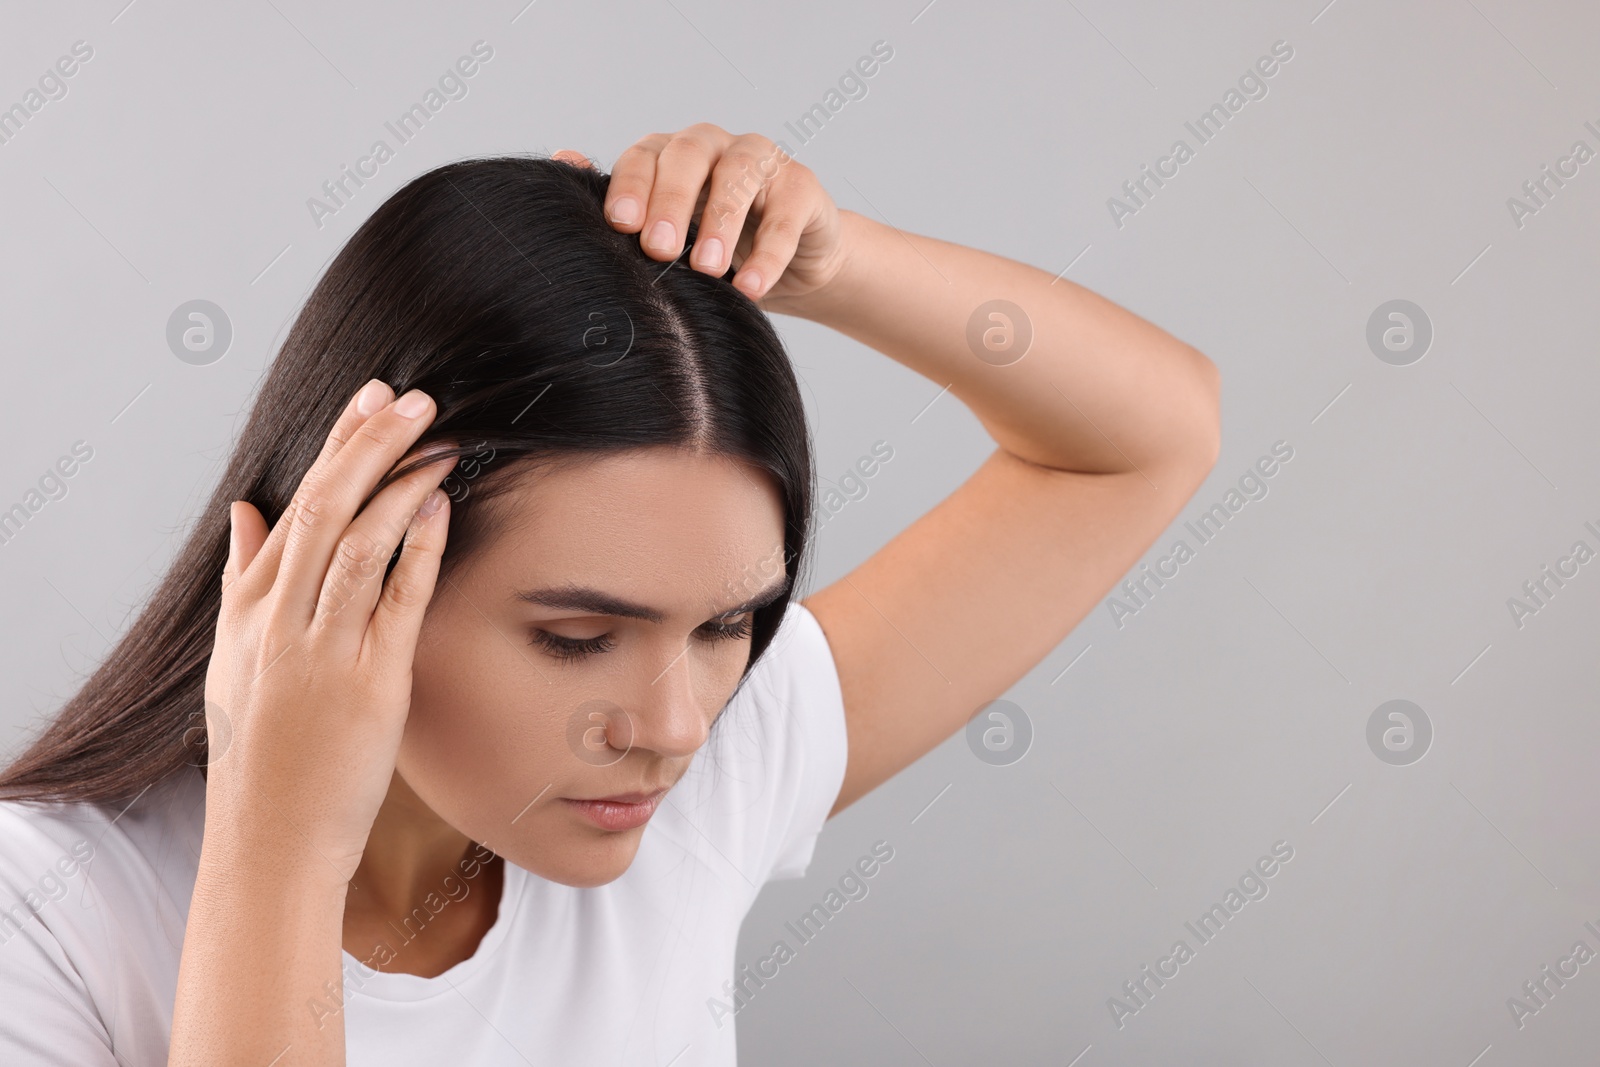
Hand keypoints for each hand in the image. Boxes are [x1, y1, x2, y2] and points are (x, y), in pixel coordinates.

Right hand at [200, 379, 456, 885]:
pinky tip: (442, 510)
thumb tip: (246, 508)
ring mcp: (322, 652)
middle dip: (371, 445)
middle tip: (413, 398)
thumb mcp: (234, 658)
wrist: (270, 837)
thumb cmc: (261, 749)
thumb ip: (243, 577)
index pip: (298, 503)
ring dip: (403, 485)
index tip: (371, 399)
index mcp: (250, 609)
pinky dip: (419, 550)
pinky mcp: (368, 686)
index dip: (337, 445)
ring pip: (360, 545)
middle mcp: (280, 622)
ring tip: (439, 441)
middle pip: (327, 508)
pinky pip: (395, 603)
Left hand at [555, 123, 849, 312]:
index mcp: (670, 154)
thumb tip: (561, 161)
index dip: (631, 187)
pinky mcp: (802, 186)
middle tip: (659, 248)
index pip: (643, 156)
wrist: (793, 268)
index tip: (619, 227)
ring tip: (708, 270)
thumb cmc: (715, 251)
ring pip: (738, 176)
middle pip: (687, 155)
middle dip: (670, 200)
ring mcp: (761, 160)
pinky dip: (769, 253)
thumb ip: (623, 207)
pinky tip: (752, 286)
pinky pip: (785, 214)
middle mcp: (714, 146)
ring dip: (720, 222)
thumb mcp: (666, 237)